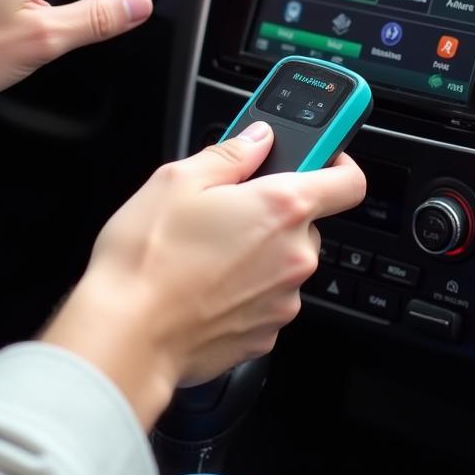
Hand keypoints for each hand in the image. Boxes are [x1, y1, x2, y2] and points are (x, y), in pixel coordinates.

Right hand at [41, 122, 365, 427]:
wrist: (126, 336)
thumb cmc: (148, 258)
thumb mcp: (178, 180)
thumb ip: (231, 153)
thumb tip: (257, 139)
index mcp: (282, 208)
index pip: (348, 182)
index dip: (337, 164)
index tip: (319, 158)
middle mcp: (294, 257)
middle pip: (306, 223)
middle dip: (273, 212)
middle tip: (226, 209)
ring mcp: (283, 301)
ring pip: (283, 262)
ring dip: (258, 252)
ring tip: (205, 251)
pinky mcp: (265, 336)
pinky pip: (266, 299)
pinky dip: (245, 289)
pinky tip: (203, 284)